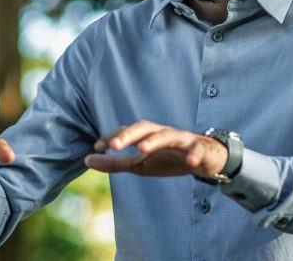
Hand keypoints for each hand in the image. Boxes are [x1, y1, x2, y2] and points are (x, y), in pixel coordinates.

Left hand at [84, 120, 227, 178]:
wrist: (206, 159)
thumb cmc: (169, 158)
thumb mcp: (140, 164)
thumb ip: (115, 163)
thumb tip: (86, 160)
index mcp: (148, 135)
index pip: (128, 131)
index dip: (113, 137)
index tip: (97, 147)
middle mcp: (163, 132)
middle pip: (145, 127)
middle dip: (129, 134)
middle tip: (114, 145)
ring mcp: (182, 139)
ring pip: (168, 135)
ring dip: (155, 140)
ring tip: (142, 149)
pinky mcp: (200, 149)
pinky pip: (197, 150)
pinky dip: (194, 154)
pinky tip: (190, 162)